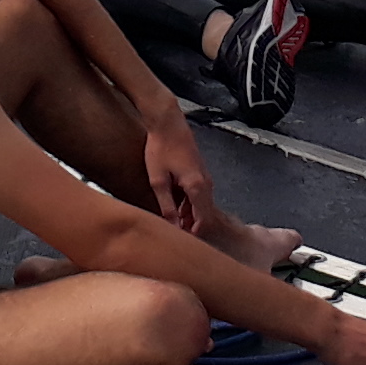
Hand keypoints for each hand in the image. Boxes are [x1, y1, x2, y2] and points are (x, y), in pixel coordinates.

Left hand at [140, 101, 211, 226]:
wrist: (168, 122)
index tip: (181, 242)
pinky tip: (175, 208)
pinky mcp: (200, 172)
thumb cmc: (161, 148)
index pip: (203, 220)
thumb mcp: (158, 181)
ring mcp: (205, 177)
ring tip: (173, 224)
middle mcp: (206, 183)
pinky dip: (190, 205)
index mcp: (198, 187)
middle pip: (205, 214)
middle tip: (175, 236)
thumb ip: (167, 206)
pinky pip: (199, 195)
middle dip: (192, 227)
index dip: (194, 233)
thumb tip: (173, 226)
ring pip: (202, 205)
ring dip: (190, 216)